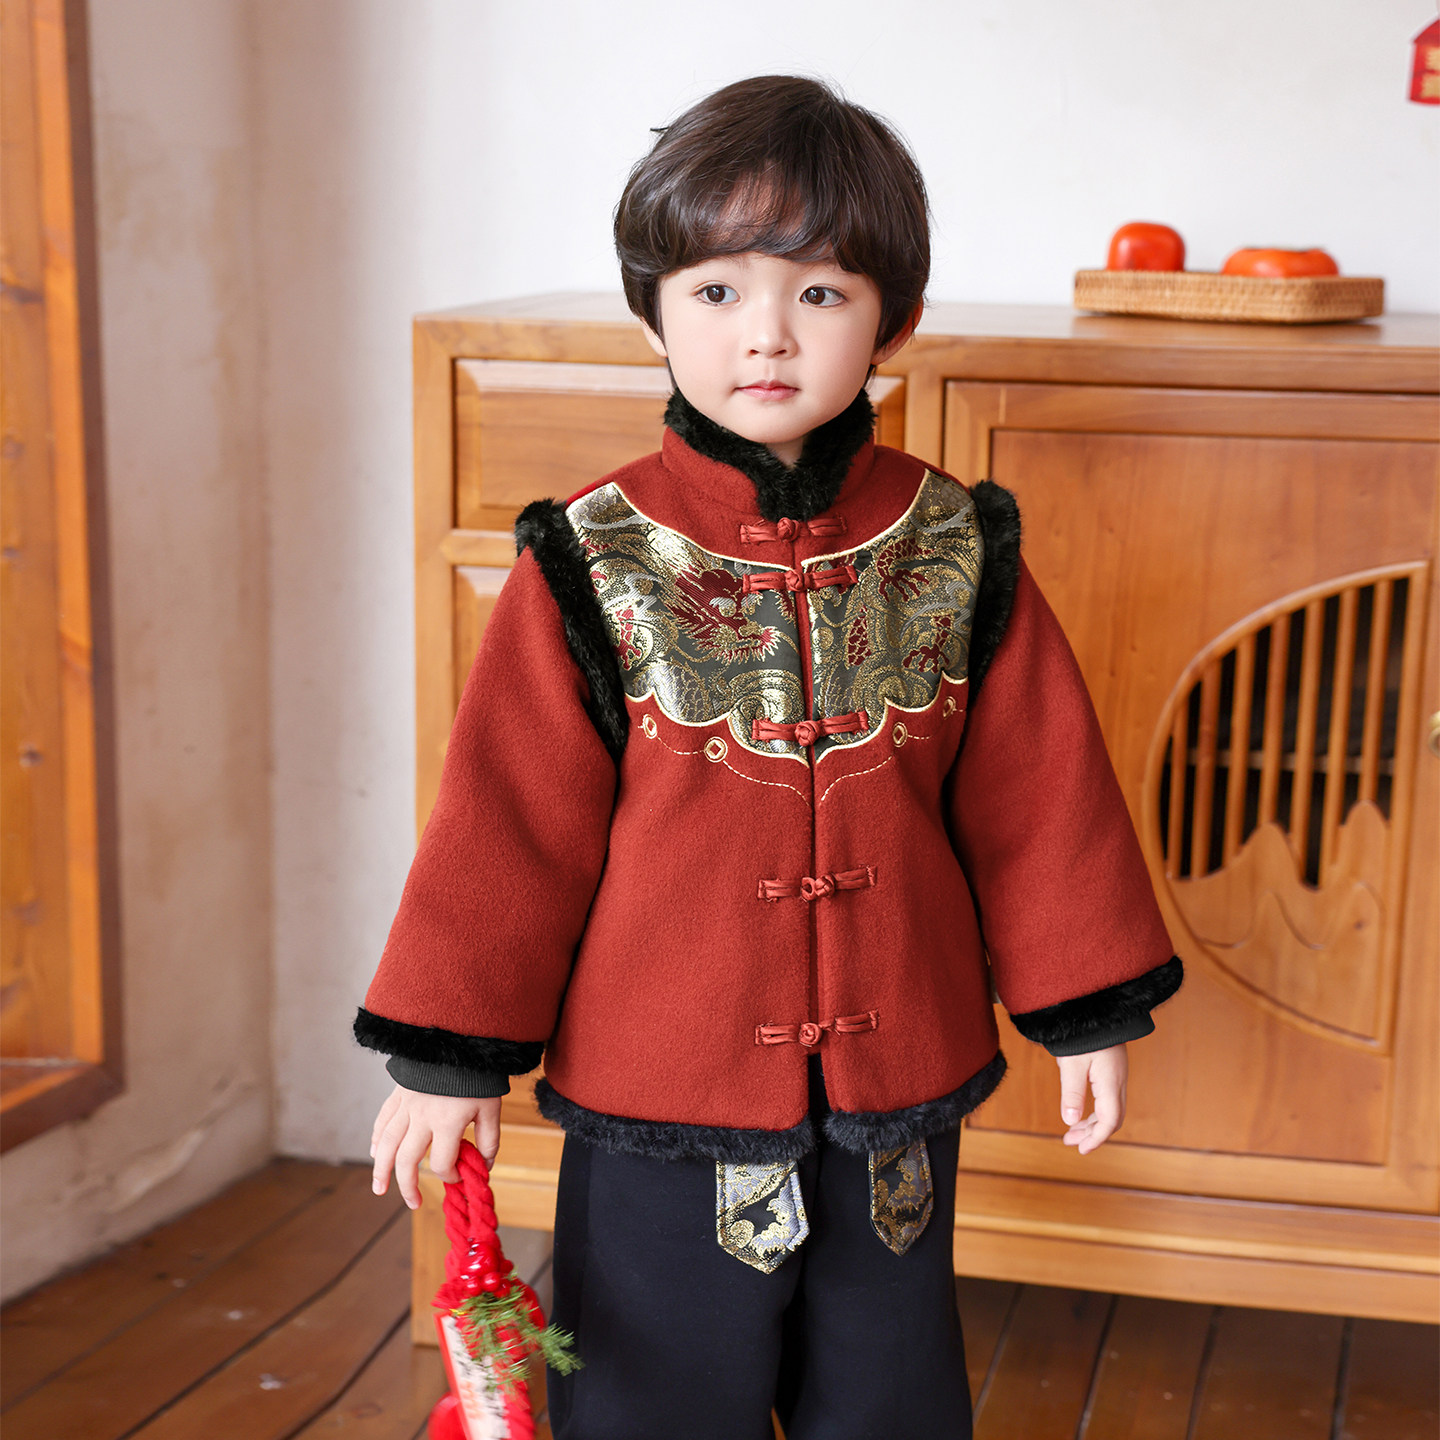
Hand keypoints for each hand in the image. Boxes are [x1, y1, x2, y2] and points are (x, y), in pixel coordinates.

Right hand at [369, 1086, 502, 1208]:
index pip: (441, 1163)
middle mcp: (423, 1117)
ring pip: (388, 1144)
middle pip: (408, 1160)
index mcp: (448, 1122)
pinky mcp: (400, 1093)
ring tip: (379, 1190)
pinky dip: (378, 1139)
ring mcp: (408, 1104)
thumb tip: (485, 1166)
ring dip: (381, 1169)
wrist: (461, 1039)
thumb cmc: (479, 1075)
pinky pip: (383, 1120)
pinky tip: (376, 1154)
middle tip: (414, 1203)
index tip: (457, 1175)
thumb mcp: (492, 1108)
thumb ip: (489, 1140)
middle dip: (408, 1186)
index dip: (450, 1175)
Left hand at [1055, 1043, 1127, 1154]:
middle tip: (1070, 1143)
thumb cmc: (1082, 1032)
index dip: (1096, 1138)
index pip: (1109, 1120)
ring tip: (1071, 1132)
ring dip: (1091, 1123)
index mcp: (1111, 1082)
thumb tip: (1070, 1121)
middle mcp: (1118, 1081)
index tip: (1081, 1150)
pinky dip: (1094, 1110)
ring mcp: (1117, 1075)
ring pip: (1110, 1109)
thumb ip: (1072, 1092)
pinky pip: (1107, 1098)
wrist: (1096, 1006)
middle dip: (1092, 1134)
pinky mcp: (1112, 1069)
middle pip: (1111, 1118)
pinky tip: (1079, 1111)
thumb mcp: (1072, 1062)